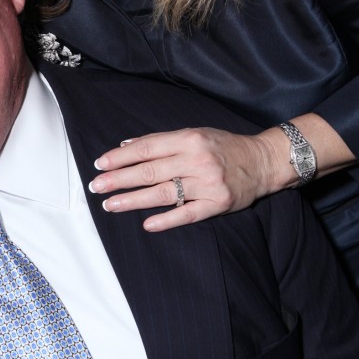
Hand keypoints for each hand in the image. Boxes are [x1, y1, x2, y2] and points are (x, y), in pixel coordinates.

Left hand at [89, 127, 277, 232]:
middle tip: (96, 187)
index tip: (100, 164)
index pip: (146, 148)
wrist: (263, 162)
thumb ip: (161, 140)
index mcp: (189, 139)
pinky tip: (147, 225)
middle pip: (150, 172)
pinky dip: (166, 220)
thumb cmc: (223, 146)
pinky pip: (187, 214)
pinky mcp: (218, 204)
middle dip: (119, 179)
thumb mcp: (194, 134)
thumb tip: (125, 146)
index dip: (120, 157)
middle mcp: (197, 160)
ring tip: (110, 205)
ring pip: (163, 194)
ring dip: (133, 200)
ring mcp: (208, 184)